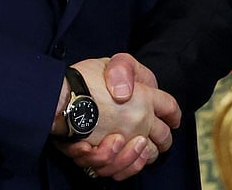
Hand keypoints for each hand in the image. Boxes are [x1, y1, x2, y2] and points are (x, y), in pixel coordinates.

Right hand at [55, 55, 178, 179]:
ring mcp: (125, 140)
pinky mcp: (109, 156)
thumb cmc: (83, 78)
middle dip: (164, 138)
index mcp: (144, 97)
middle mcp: (139, 120)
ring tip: (138, 145)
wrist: (57, 99)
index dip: (173, 113)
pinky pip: (125, 168)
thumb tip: (129, 94)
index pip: (170, 107)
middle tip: (157, 136)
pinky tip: (122, 155)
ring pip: (146, 156)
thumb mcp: (110, 63)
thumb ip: (126, 71)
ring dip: (145, 153)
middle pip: (164, 137)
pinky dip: (127, 166)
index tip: (173, 118)